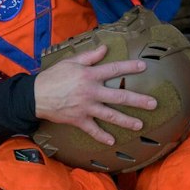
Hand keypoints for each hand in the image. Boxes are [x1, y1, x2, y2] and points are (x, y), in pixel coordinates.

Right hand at [30, 46, 159, 144]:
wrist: (35, 96)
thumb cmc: (53, 76)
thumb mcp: (70, 62)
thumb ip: (89, 56)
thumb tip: (105, 48)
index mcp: (89, 75)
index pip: (113, 69)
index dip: (129, 67)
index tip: (144, 67)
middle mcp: (91, 92)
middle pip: (119, 97)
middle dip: (138, 100)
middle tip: (153, 104)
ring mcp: (86, 107)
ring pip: (110, 115)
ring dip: (126, 121)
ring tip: (140, 125)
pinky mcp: (79, 120)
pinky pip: (93, 130)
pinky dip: (102, 136)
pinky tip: (113, 141)